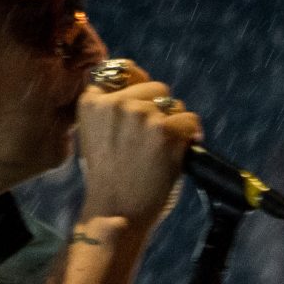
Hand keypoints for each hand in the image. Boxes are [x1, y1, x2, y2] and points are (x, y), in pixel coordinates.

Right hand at [76, 59, 201, 226]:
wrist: (117, 212)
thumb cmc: (109, 178)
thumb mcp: (95, 134)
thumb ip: (110, 107)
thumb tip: (138, 78)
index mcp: (91, 102)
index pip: (124, 71)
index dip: (138, 87)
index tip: (140, 107)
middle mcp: (115, 103)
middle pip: (155, 86)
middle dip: (158, 109)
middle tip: (150, 141)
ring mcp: (141, 116)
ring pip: (174, 104)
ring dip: (174, 124)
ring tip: (160, 152)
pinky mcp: (165, 131)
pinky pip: (190, 120)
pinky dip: (191, 137)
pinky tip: (178, 155)